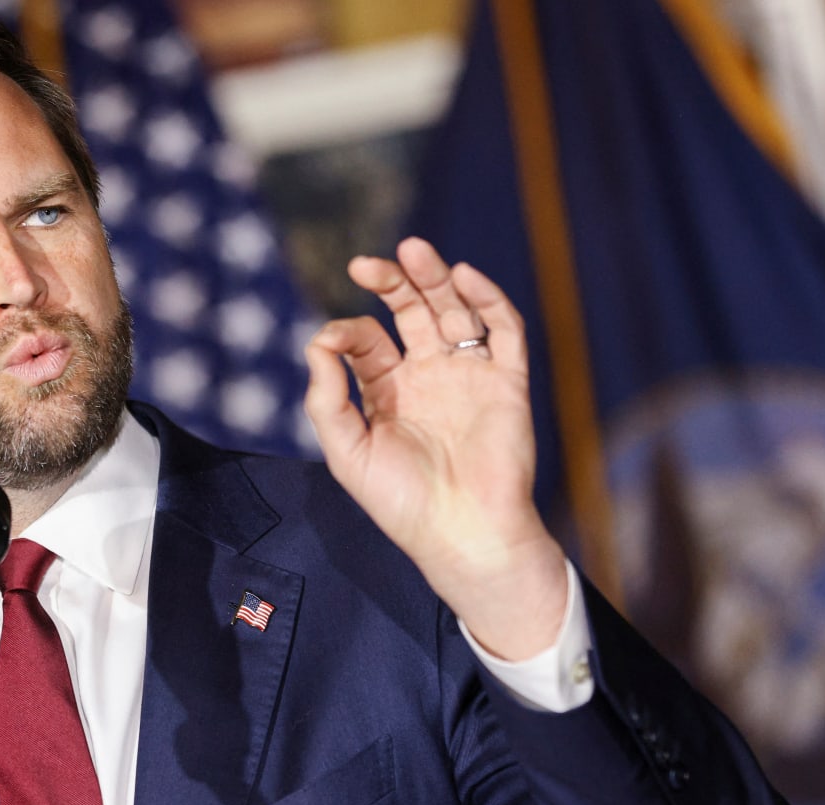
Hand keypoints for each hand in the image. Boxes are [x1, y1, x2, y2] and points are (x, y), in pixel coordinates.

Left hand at [303, 237, 567, 659]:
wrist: (464, 534)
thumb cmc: (402, 502)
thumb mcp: (346, 451)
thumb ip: (326, 398)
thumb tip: (317, 341)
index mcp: (387, 393)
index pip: (368, 340)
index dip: (349, 330)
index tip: (336, 341)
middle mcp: (428, 377)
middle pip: (413, 311)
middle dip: (393, 282)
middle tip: (369, 263)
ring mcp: (468, 376)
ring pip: (455, 310)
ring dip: (436, 277)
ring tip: (415, 249)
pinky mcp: (507, 382)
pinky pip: (503, 330)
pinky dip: (488, 299)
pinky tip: (464, 277)